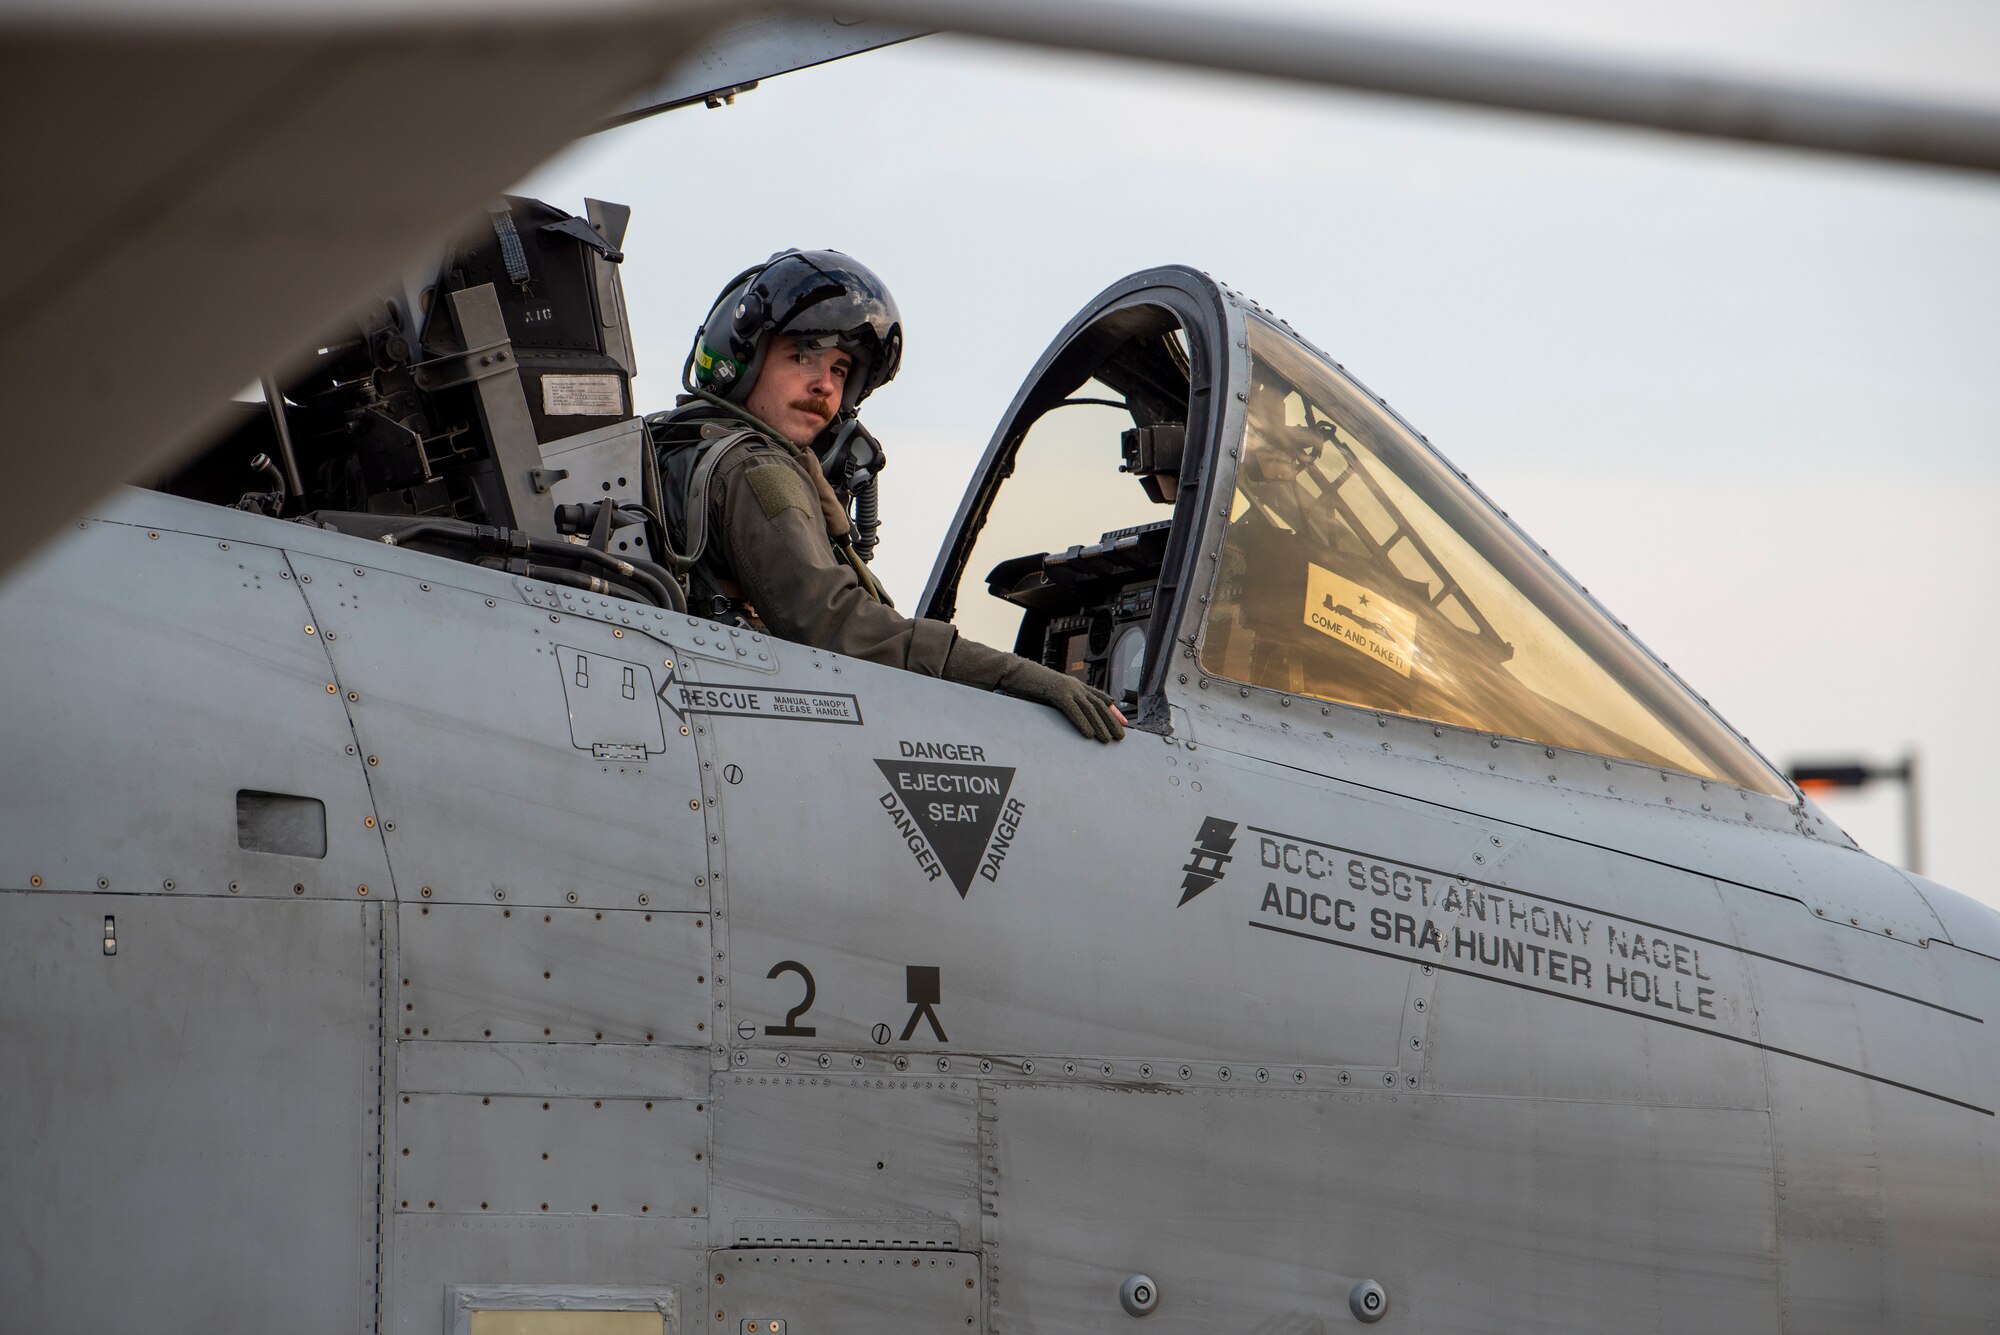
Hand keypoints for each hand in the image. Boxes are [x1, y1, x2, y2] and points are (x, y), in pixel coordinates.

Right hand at [997, 659, 1126, 742]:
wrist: (1016, 673)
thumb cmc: (1031, 686)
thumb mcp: (1052, 694)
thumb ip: (1067, 701)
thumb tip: (1077, 713)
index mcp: (1075, 685)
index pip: (1099, 698)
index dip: (1113, 711)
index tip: (1123, 723)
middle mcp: (1075, 685)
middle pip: (1099, 705)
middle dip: (1111, 722)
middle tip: (1121, 737)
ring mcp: (1067, 688)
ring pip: (1090, 709)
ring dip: (1100, 726)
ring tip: (1108, 740)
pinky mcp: (1057, 693)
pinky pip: (1073, 710)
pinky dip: (1083, 723)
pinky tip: (1089, 735)